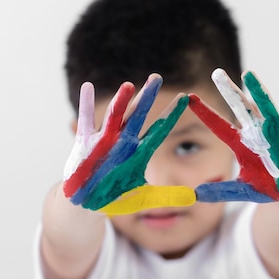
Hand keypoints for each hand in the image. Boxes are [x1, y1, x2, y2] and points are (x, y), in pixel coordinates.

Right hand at [62, 75, 195, 214]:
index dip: (171, 115)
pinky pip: (86, 122)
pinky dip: (85, 105)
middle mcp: (124, 142)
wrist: (86, 201)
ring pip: (115, 116)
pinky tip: (88, 87)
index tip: (185, 97)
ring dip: (121, 102)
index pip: (159, 130)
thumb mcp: (144, 197)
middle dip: (147, 97)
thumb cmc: (116, 196)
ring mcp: (105, 141)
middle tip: (157, 77)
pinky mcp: (85, 143)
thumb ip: (167, 196)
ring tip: (129, 85)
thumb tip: (193, 198)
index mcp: (139, 153)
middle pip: (138, 116)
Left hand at [188, 68, 278, 202]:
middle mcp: (258, 133)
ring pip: (266, 109)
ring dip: (258, 93)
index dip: (205, 113)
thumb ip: (222, 192)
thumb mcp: (244, 190)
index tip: (189, 98)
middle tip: (217, 73)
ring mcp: (277, 131)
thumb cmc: (269, 185)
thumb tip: (196, 194)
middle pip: (241, 109)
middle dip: (230, 92)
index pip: (220, 126)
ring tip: (249, 75)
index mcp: (242, 144)